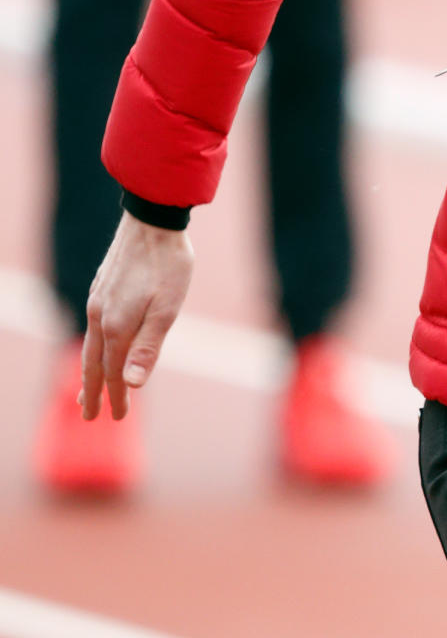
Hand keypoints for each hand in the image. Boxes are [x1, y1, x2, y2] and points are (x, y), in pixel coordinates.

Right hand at [81, 213, 193, 420]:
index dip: (117, 396)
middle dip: (93, 391)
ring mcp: (97, 300)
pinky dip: (93, 347)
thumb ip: (149, 347)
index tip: (118, 417)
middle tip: (89, 415)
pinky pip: (92, 328)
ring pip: (90, 345)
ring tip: (87, 389)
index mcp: (117, 326)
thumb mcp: (168, 308)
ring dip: (89, 370)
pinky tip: (98, 347)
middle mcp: (100, 316)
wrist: (152, 220)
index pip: (114, 372)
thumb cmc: (168, 265)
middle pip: (93, 363)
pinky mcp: (100, 288)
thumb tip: (132, 384)